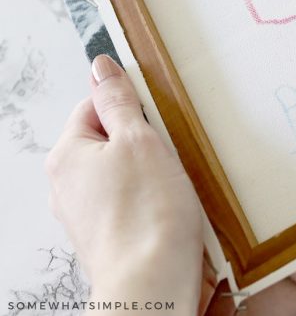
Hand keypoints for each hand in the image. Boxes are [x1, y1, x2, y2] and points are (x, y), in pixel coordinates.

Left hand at [45, 55, 202, 314]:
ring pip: (123, 171)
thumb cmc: (147, 215)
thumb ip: (118, 101)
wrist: (153, 283)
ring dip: (151, 171)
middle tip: (170, 152)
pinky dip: (150, 199)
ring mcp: (86, 213)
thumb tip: (101, 67)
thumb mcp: (138, 140)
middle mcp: (67, 185)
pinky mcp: (108, 234)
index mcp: (67, 155)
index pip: (94, 107)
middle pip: (110, 140)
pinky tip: (168, 207)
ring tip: (173, 185)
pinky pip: (131, 200)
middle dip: (143, 141)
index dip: (130, 107)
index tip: (156, 117)